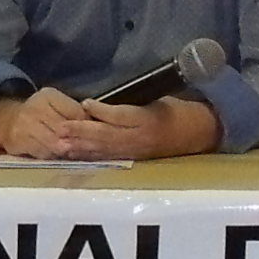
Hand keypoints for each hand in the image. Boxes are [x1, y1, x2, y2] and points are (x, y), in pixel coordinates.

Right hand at [0, 87, 91, 156]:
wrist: (6, 121)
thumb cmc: (40, 114)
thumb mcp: (56, 105)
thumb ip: (74, 113)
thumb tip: (97, 125)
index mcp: (48, 96)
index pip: (75, 112)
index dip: (87, 126)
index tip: (96, 135)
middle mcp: (35, 107)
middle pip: (64, 129)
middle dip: (78, 141)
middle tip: (91, 149)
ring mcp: (24, 125)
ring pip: (54, 143)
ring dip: (67, 151)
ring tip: (77, 154)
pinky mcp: (18, 141)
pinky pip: (42, 153)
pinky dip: (53, 156)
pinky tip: (59, 157)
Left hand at [58, 96, 219, 159]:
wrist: (197, 133)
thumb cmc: (176, 110)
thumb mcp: (158, 99)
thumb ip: (131, 104)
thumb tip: (97, 106)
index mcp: (148, 119)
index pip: (122, 116)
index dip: (102, 111)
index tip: (83, 104)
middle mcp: (141, 138)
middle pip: (107, 135)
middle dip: (83, 132)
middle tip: (61, 128)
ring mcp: (136, 151)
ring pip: (105, 149)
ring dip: (81, 147)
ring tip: (61, 144)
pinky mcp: (133, 159)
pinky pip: (108, 158)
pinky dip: (90, 156)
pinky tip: (74, 154)